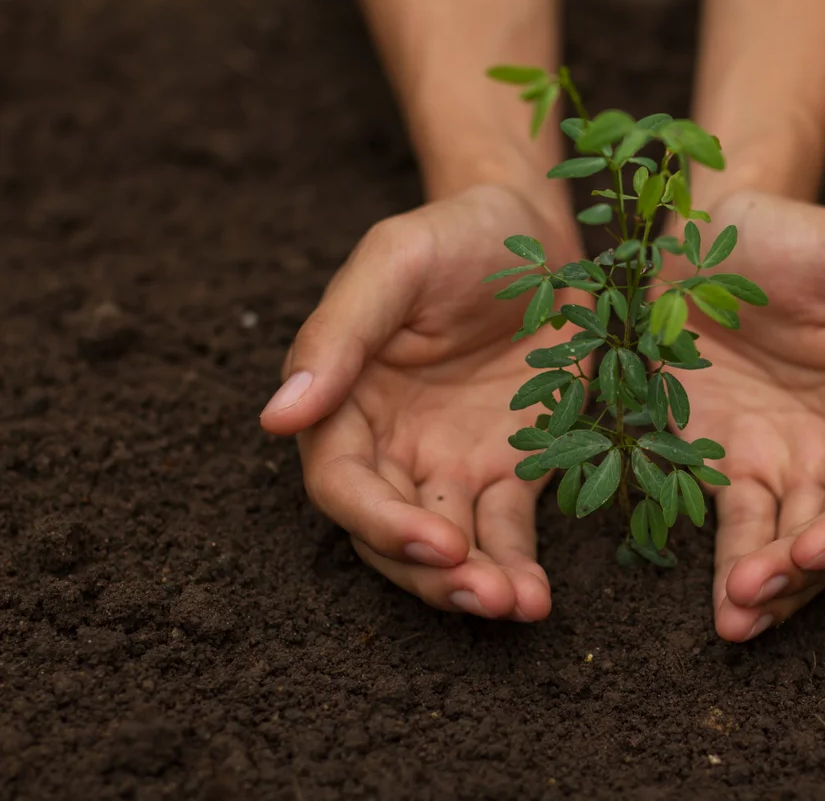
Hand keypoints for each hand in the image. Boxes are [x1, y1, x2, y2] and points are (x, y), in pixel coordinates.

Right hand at [260, 184, 579, 621]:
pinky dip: (518, 567)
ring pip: (448, 546)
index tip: (432, 540)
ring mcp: (452, 463)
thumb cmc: (454, 235)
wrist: (537, 230)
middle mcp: (393, 445)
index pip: (342, 483)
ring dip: (474, 585)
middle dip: (430, 572)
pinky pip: (506, 532)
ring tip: (514, 606)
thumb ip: (338, 335)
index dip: (378, 520)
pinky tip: (536, 598)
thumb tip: (276, 419)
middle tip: (481, 594)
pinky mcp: (510, 470)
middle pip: (390, 533)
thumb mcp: (395, 263)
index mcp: (347, 401)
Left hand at [671, 191, 824, 640]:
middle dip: (814, 566)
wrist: (696, 229)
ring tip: (739, 612)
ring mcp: (789, 462)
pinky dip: (735, 572)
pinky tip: (726, 608)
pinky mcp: (731, 469)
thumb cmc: (787, 234)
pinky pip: (742, 532)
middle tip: (763, 583)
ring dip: (776, 587)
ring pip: (798, 545)